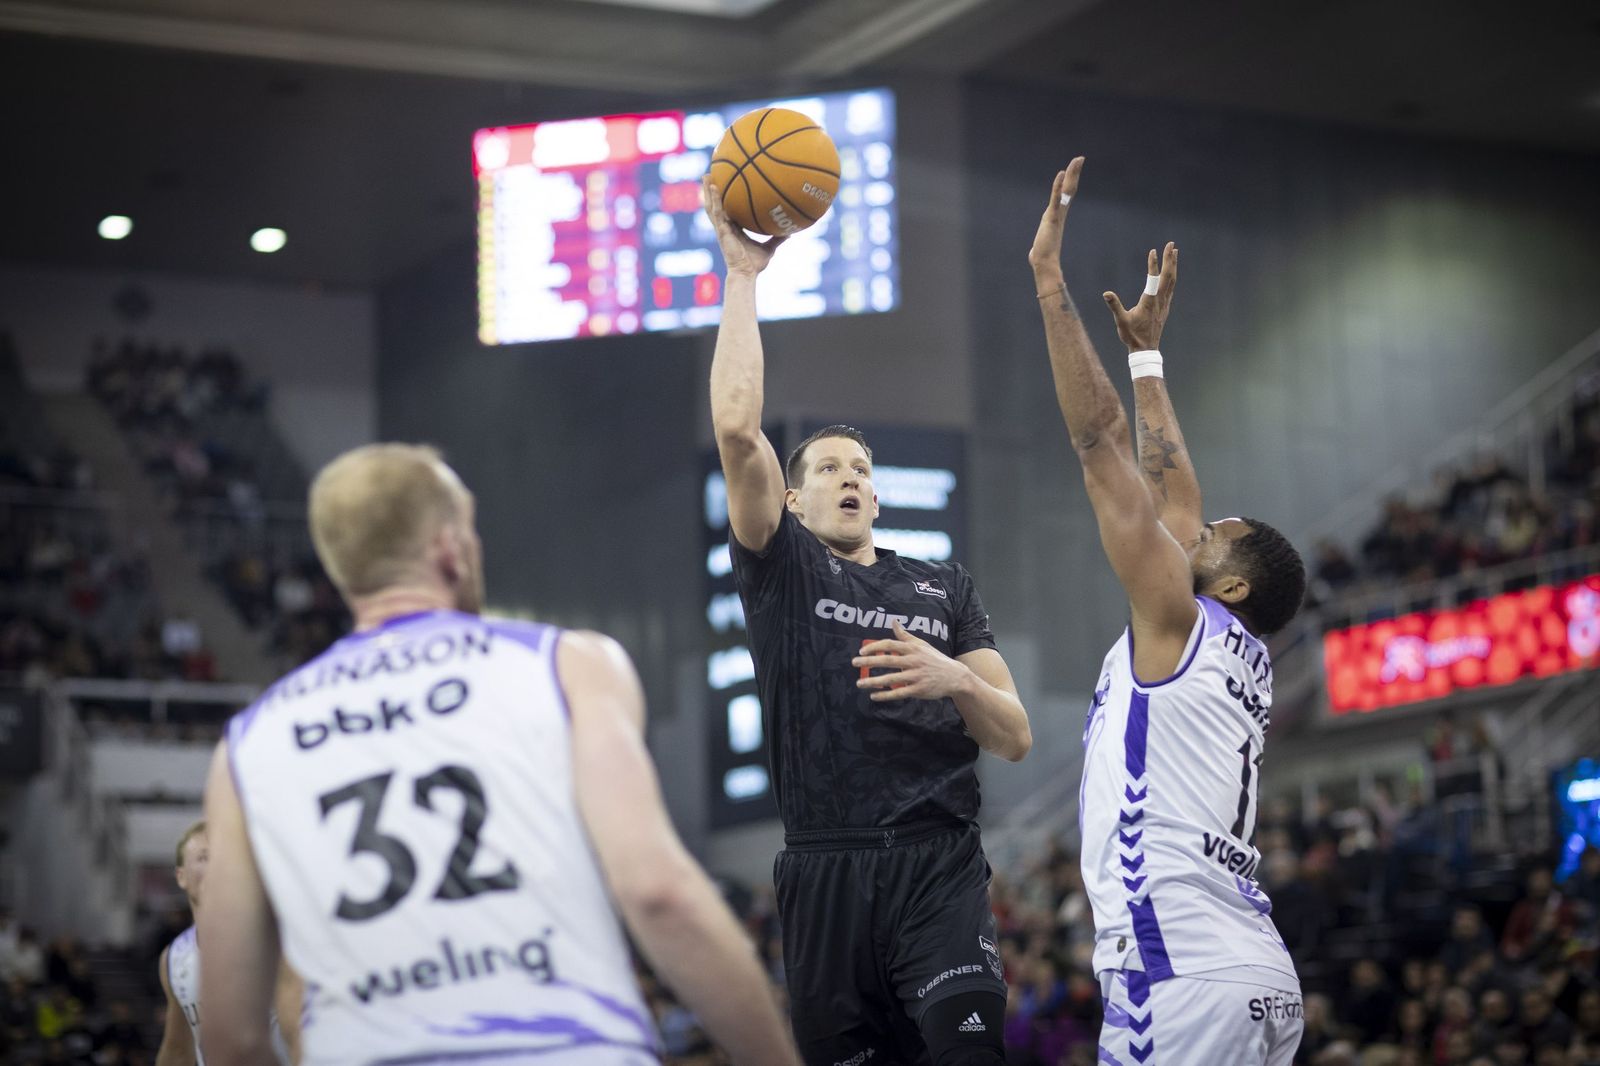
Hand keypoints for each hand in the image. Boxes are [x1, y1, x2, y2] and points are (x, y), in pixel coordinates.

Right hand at [702, 175, 785, 277]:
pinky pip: (717, 212)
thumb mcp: (769, 248)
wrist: (746, 274)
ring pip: (711, 206)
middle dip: (711, 190)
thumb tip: (790, 232)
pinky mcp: (721, 231)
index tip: (724, 185)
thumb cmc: (755, 265)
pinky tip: (714, 187)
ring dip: (708, 190)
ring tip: (706, 175)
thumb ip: (777, 239)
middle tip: (710, 174)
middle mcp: (725, 227)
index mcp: (733, 230)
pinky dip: (715, 199)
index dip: (724, 199)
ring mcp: (721, 229)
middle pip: (715, 205)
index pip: (728, 210)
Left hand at [852, 621, 972, 701]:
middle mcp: (914, 661)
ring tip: (859, 683)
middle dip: (869, 662)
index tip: (862, 652)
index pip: (890, 645)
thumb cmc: (935, 659)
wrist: (955, 676)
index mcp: (913, 649)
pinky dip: (885, 695)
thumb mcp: (922, 645)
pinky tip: (874, 696)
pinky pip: (899, 693)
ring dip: (873, 681)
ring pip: (891, 679)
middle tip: (854, 663)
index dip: (874, 648)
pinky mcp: (918, 690)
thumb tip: (894, 622)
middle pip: (888, 660)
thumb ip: (905, 636)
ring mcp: (916, 676)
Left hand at [1027, 157, 1083, 281]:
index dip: (1069, 181)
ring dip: (1071, 174)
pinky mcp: (1052, 218)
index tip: (1072, 168)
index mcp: (1057, 216)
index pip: (1065, 195)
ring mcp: (1057, 214)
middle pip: (1069, 188)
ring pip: (1066, 190)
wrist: (1044, 264)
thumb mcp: (1041, 245)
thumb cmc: (1043, 257)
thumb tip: (1034, 253)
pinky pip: (1056, 198)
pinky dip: (1058, 185)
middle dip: (1074, 173)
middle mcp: (1060, 213)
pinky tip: (1061, 173)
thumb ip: (1040, 245)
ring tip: (1077, 160)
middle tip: (1080, 158)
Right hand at [1104, 243, 1177, 351]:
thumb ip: (1115, 306)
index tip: (1153, 251)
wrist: (1146, 350)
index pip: (1153, 279)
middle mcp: (1160, 301)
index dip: (1153, 264)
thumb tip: (1106, 293)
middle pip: (1168, 276)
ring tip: (1174, 253)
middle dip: (1169, 259)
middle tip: (1171, 244)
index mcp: (1149, 302)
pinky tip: (1171, 273)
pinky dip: (1172, 276)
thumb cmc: (1132, 336)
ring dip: (1173, 265)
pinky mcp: (1165, 307)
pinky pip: (1171, 287)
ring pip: (1172, 280)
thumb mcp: (1121, 321)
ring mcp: (1165, 304)